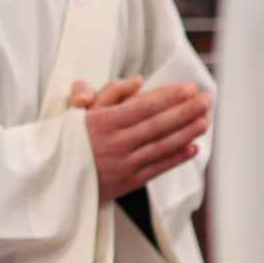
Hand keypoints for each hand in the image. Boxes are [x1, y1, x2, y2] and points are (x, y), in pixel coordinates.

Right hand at [75, 77, 211, 202]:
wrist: (57, 175)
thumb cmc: (72, 136)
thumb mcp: (80, 108)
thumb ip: (109, 92)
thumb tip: (137, 81)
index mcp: (102, 121)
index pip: (143, 107)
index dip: (168, 97)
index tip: (188, 88)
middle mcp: (115, 142)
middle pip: (158, 125)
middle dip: (186, 111)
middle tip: (206, 100)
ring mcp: (124, 163)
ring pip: (162, 146)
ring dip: (187, 133)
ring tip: (205, 120)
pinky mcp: (130, 181)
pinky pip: (159, 167)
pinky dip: (177, 158)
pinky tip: (193, 147)